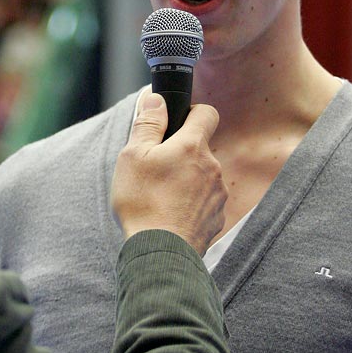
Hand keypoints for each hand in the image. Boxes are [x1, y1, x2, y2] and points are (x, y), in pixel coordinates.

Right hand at [111, 93, 226, 255]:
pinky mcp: (217, 218)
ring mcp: (218, 194)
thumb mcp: (133, 156)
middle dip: (182, 153)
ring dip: (187, 179)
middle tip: (156, 168)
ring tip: (161, 196)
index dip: (192, 113)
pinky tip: (171, 213)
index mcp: (192, 146)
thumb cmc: (143, 202)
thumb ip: (148, 123)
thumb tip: (156, 98)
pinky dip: (191, 203)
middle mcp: (212, 167)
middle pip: (200, 148)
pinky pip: (205, 200)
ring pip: (203, 175)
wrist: (160, 253)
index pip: (207, 113)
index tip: (175, 124)